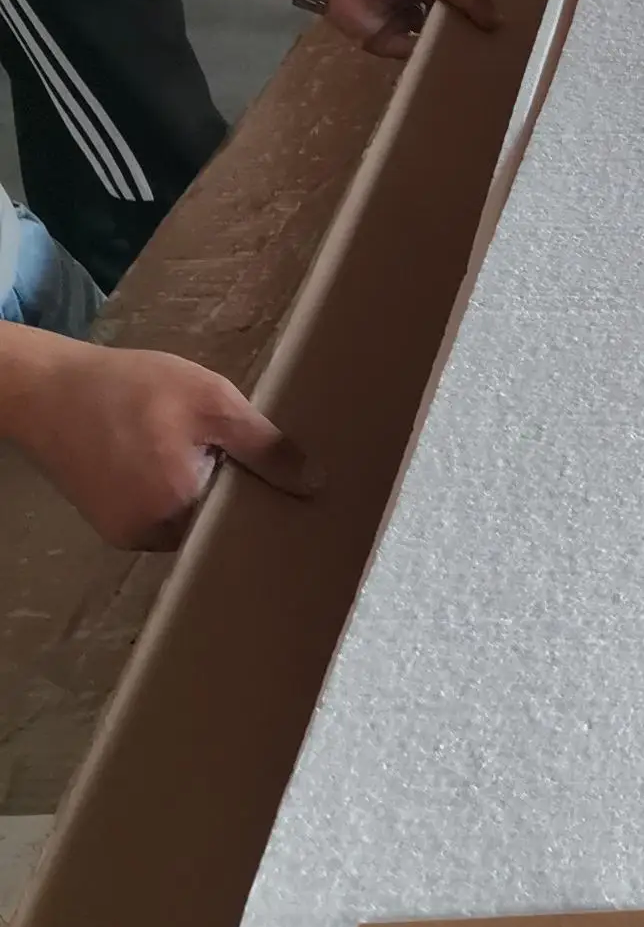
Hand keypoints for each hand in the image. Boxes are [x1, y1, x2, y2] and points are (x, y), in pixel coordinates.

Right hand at [7, 334, 309, 550]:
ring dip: (201, 490)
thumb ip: (263, 446)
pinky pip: (160, 514)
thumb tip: (314, 484)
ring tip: (206, 453)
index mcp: (180, 511)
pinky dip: (171, 490)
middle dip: (232, 492)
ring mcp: (128, 536)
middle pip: (215, 523)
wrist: (46, 389)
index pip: (242, 523)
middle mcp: (153, 538)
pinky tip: (172, 459)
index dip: (264, 501)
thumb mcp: (210, 401)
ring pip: (188, 519)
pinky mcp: (111, 525)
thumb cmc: (130, 388)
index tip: (286, 484)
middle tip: (245, 458)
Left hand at [326, 0, 497, 59]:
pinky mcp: (387, 44)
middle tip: (504, 59)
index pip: (466, 4)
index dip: (485, 16)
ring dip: (453, 53)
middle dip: (472, 39)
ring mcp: (406, 26)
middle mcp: (424, 6)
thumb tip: (499, 22)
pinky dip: (428, 62)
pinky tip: (452, 71)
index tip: (511, 35)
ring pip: (435, 45)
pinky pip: (412, 57)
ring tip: (485, 70)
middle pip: (453, 27)